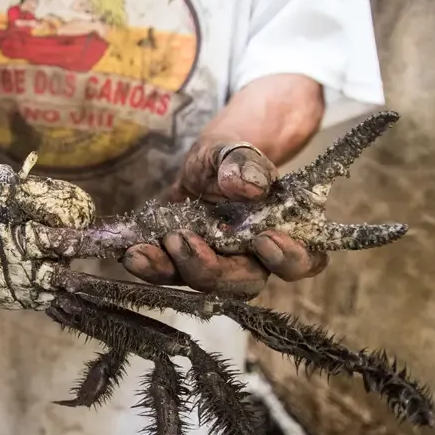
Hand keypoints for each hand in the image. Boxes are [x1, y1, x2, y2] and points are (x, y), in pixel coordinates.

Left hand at [122, 136, 327, 298]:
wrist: (204, 166)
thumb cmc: (231, 161)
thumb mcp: (235, 151)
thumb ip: (245, 164)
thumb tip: (250, 186)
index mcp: (285, 234)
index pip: (302, 261)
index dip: (288, 258)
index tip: (265, 240)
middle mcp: (254, 261)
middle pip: (244, 283)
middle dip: (212, 269)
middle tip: (183, 241)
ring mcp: (218, 266)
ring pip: (202, 284)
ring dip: (171, 270)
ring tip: (142, 251)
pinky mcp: (184, 265)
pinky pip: (169, 273)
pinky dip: (149, 265)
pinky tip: (132, 251)